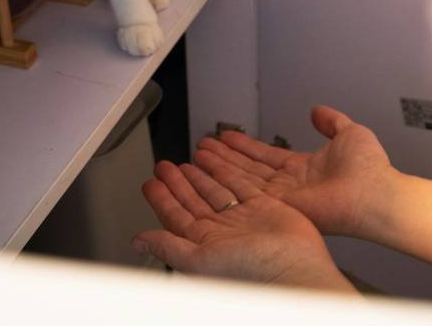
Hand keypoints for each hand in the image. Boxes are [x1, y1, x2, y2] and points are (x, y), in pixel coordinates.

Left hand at [133, 160, 353, 291]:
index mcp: (204, 244)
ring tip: (188, 159)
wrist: (293, 267)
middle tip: (164, 166)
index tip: (150, 183)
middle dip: (178, 182)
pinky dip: (228, 170)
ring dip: (201, 173)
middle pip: (193, 199)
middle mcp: (223, 230)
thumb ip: (169, 247)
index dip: (162, 198)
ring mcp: (243, 218)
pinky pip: (241, 183)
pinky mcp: (264, 207)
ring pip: (216, 189)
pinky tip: (218, 161)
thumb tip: (138, 242)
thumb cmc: (250, 272)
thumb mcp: (199, 259)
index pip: (176, 216)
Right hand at [194, 105, 398, 239]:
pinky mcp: (280, 206)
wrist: (376, 192)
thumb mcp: (350, 132)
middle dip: (225, 156)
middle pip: (249, 167)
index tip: (227, 137)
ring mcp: (284, 197)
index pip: (267, 155)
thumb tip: (318, 111)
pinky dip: (227, 178)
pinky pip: (247, 190)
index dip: (245, 146)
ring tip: (199, 153)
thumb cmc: (371, 169)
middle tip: (204, 146)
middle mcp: (291, 183)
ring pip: (243, 177)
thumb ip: (331, 121)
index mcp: (305, 167)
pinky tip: (211, 169)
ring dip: (220, 164)